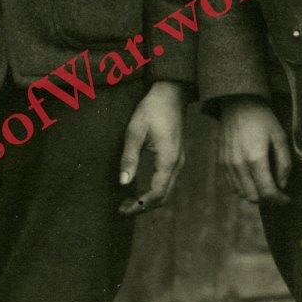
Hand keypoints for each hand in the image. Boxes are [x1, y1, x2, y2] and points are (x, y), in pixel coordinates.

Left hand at [118, 81, 186, 213]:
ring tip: (128, 201)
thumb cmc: (152, 109)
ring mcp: (179, 161)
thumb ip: (129, 158)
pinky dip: (154, 191)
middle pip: (163, 197)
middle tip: (122, 209)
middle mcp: (177, 163)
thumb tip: (123, 183)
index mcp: (168, 159)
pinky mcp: (176, 157)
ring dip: (149, 200)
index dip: (140, 205)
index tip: (122, 209)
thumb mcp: (135, 131)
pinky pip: (167, 182)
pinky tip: (140, 189)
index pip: (156, 193)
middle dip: (143, 207)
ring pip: (167, 191)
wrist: (171, 92)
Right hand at [219, 95, 291, 203]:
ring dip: (254, 194)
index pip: (267, 192)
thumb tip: (282, 184)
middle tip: (276, 191)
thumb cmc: (262, 120)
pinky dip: (243, 188)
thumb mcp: (280, 138)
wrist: (238, 105)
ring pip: (241, 193)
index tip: (286, 199)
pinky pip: (231, 185)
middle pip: (253, 197)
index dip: (279, 199)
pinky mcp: (221, 163)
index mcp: (256, 160)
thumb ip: (284, 164)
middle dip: (267, 198)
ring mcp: (227, 165)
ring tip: (264, 185)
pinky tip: (251, 180)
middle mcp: (239, 166)